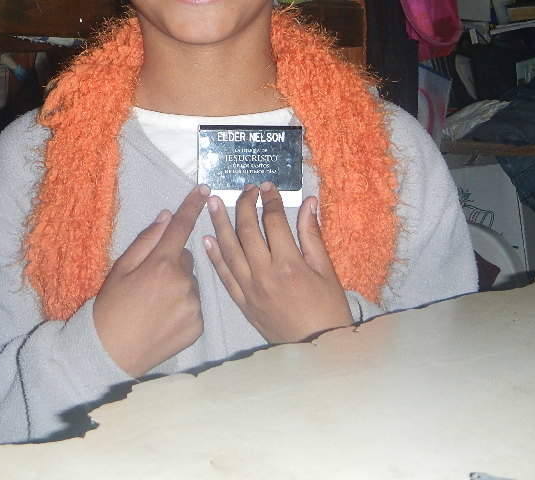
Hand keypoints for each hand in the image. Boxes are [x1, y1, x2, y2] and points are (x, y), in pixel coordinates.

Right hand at [93, 184, 208, 377]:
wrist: (111, 354)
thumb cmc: (110, 309)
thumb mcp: (120, 270)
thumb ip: (146, 241)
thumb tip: (166, 216)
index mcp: (161, 265)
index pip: (181, 227)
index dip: (192, 206)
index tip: (204, 189)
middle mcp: (183, 282)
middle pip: (184, 259)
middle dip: (171, 264)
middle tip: (149, 282)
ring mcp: (193, 306)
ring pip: (190, 283)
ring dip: (178, 287)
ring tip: (155, 305)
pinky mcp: (198, 325)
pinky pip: (194, 306)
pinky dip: (183, 308)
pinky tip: (164, 319)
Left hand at [204, 182, 351, 343]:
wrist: (317, 347)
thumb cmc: (328, 309)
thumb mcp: (326, 270)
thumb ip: (312, 235)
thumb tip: (310, 202)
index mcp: (289, 264)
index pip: (274, 221)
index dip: (270, 200)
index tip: (268, 187)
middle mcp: (264, 274)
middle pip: (247, 230)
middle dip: (244, 205)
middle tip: (245, 189)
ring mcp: (250, 289)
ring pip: (229, 250)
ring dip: (219, 224)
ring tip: (213, 203)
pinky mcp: (242, 303)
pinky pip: (224, 276)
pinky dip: (214, 256)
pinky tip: (206, 239)